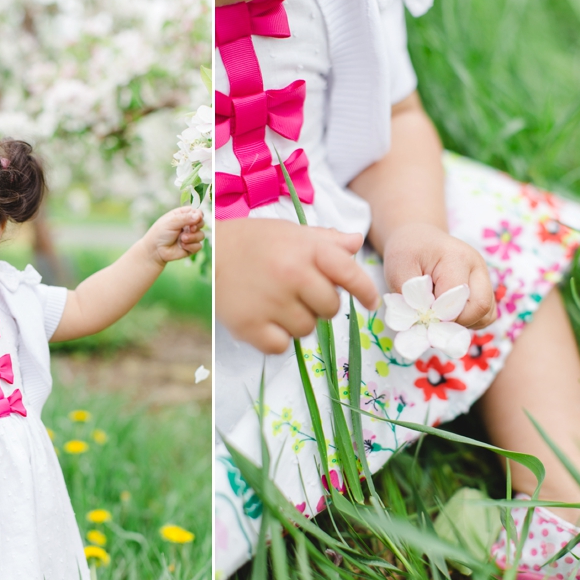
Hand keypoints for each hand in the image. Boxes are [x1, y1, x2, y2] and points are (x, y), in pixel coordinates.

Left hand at [143, 207, 205, 264]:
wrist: (155, 251)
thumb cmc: (160, 233)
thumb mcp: (171, 222)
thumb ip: (185, 218)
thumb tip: (199, 216)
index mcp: (182, 215)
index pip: (196, 212)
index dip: (199, 215)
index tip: (197, 218)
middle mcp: (187, 225)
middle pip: (201, 223)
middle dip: (197, 226)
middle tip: (190, 228)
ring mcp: (190, 236)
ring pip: (201, 235)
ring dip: (192, 237)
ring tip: (182, 239)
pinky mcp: (191, 247)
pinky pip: (198, 246)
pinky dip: (191, 246)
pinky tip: (182, 246)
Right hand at [216, 218, 379, 353]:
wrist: (208, 251)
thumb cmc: (255, 241)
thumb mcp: (291, 233)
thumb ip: (326, 240)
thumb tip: (356, 243)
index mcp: (306, 249)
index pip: (349, 273)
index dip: (366, 291)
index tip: (371, 303)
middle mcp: (292, 274)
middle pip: (330, 308)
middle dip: (321, 305)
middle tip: (301, 295)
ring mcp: (270, 301)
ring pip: (307, 330)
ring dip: (298, 322)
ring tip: (278, 304)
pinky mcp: (249, 325)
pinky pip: (281, 346)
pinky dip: (276, 339)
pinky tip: (265, 320)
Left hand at [383, 223, 495, 328]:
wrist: (418, 240)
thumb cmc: (407, 253)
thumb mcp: (398, 269)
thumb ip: (410, 295)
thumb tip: (426, 318)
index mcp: (457, 258)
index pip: (457, 299)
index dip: (438, 315)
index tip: (420, 313)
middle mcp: (478, 267)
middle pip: (481, 307)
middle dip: (454, 321)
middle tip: (431, 316)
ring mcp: (485, 278)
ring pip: (487, 314)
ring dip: (463, 323)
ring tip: (440, 312)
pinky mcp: (485, 289)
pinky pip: (487, 315)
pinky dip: (470, 321)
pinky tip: (450, 313)